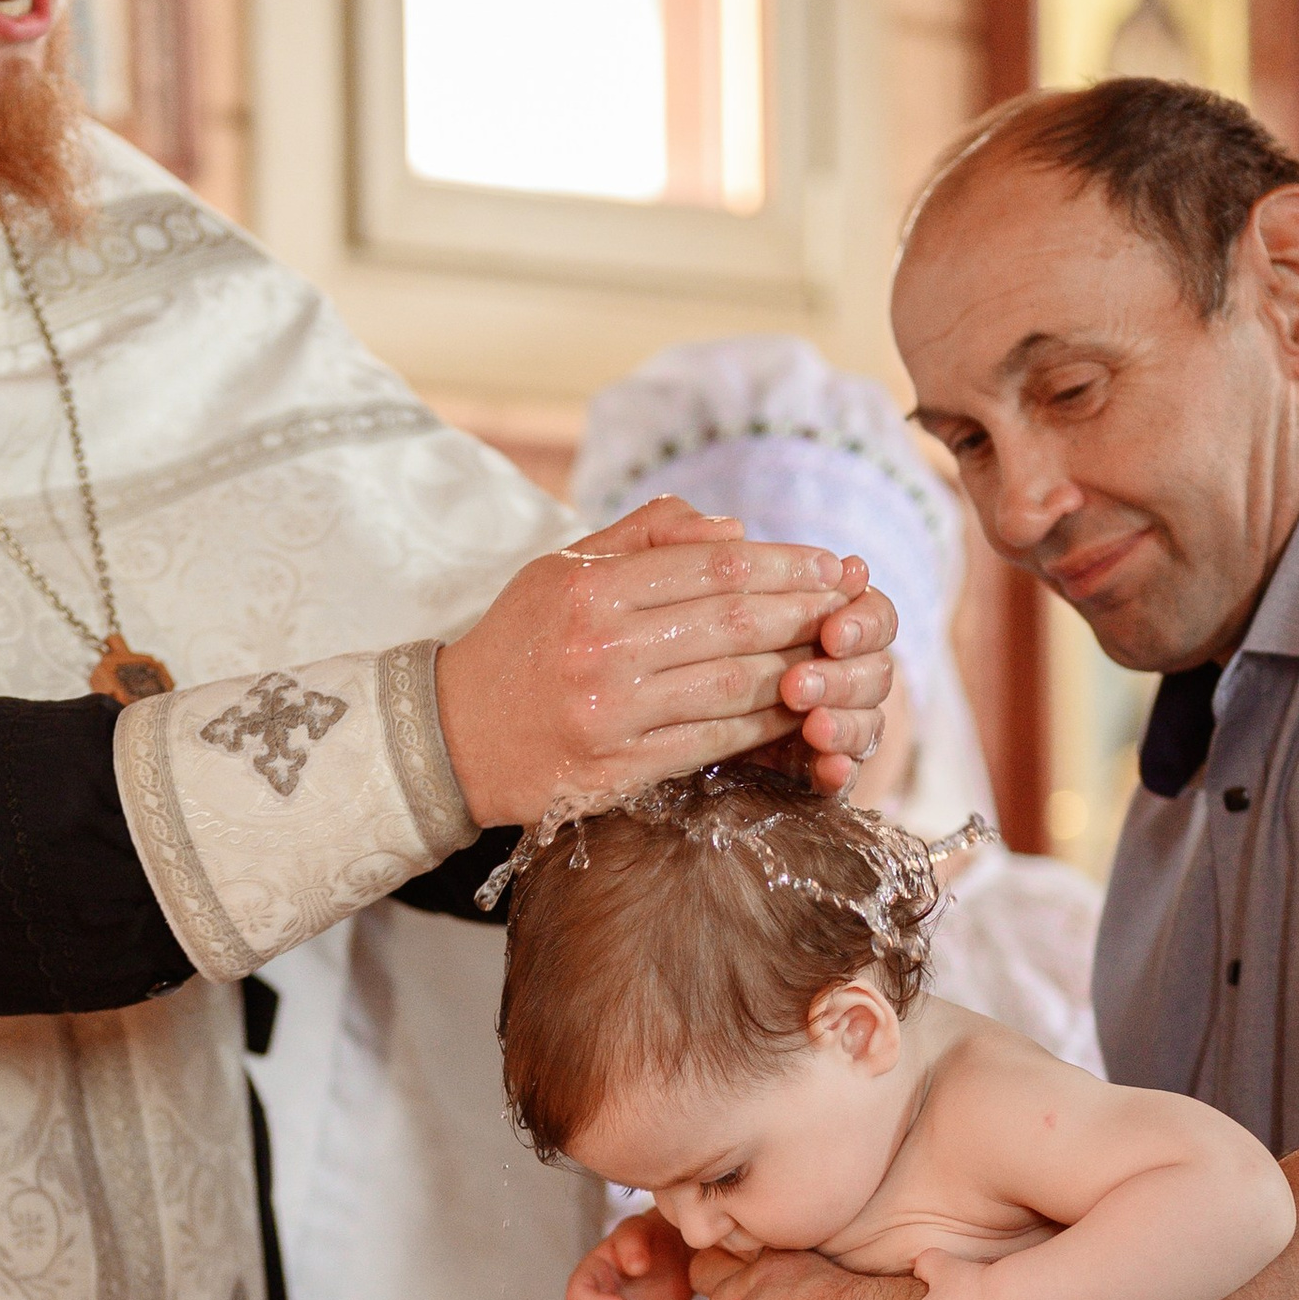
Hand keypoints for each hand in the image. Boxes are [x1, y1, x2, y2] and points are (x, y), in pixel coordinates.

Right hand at [433, 497, 897, 825]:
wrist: (447, 736)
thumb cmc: (516, 643)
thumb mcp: (562, 568)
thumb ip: (645, 538)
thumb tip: (733, 530)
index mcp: (592, 586)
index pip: (714, 566)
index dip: (785, 563)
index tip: (829, 564)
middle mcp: (602, 646)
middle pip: (736, 622)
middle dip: (806, 612)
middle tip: (851, 608)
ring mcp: (611, 712)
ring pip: (733, 684)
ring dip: (797, 670)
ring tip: (836, 658)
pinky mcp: (616, 769)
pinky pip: (712, 742)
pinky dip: (764, 727)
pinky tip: (797, 713)